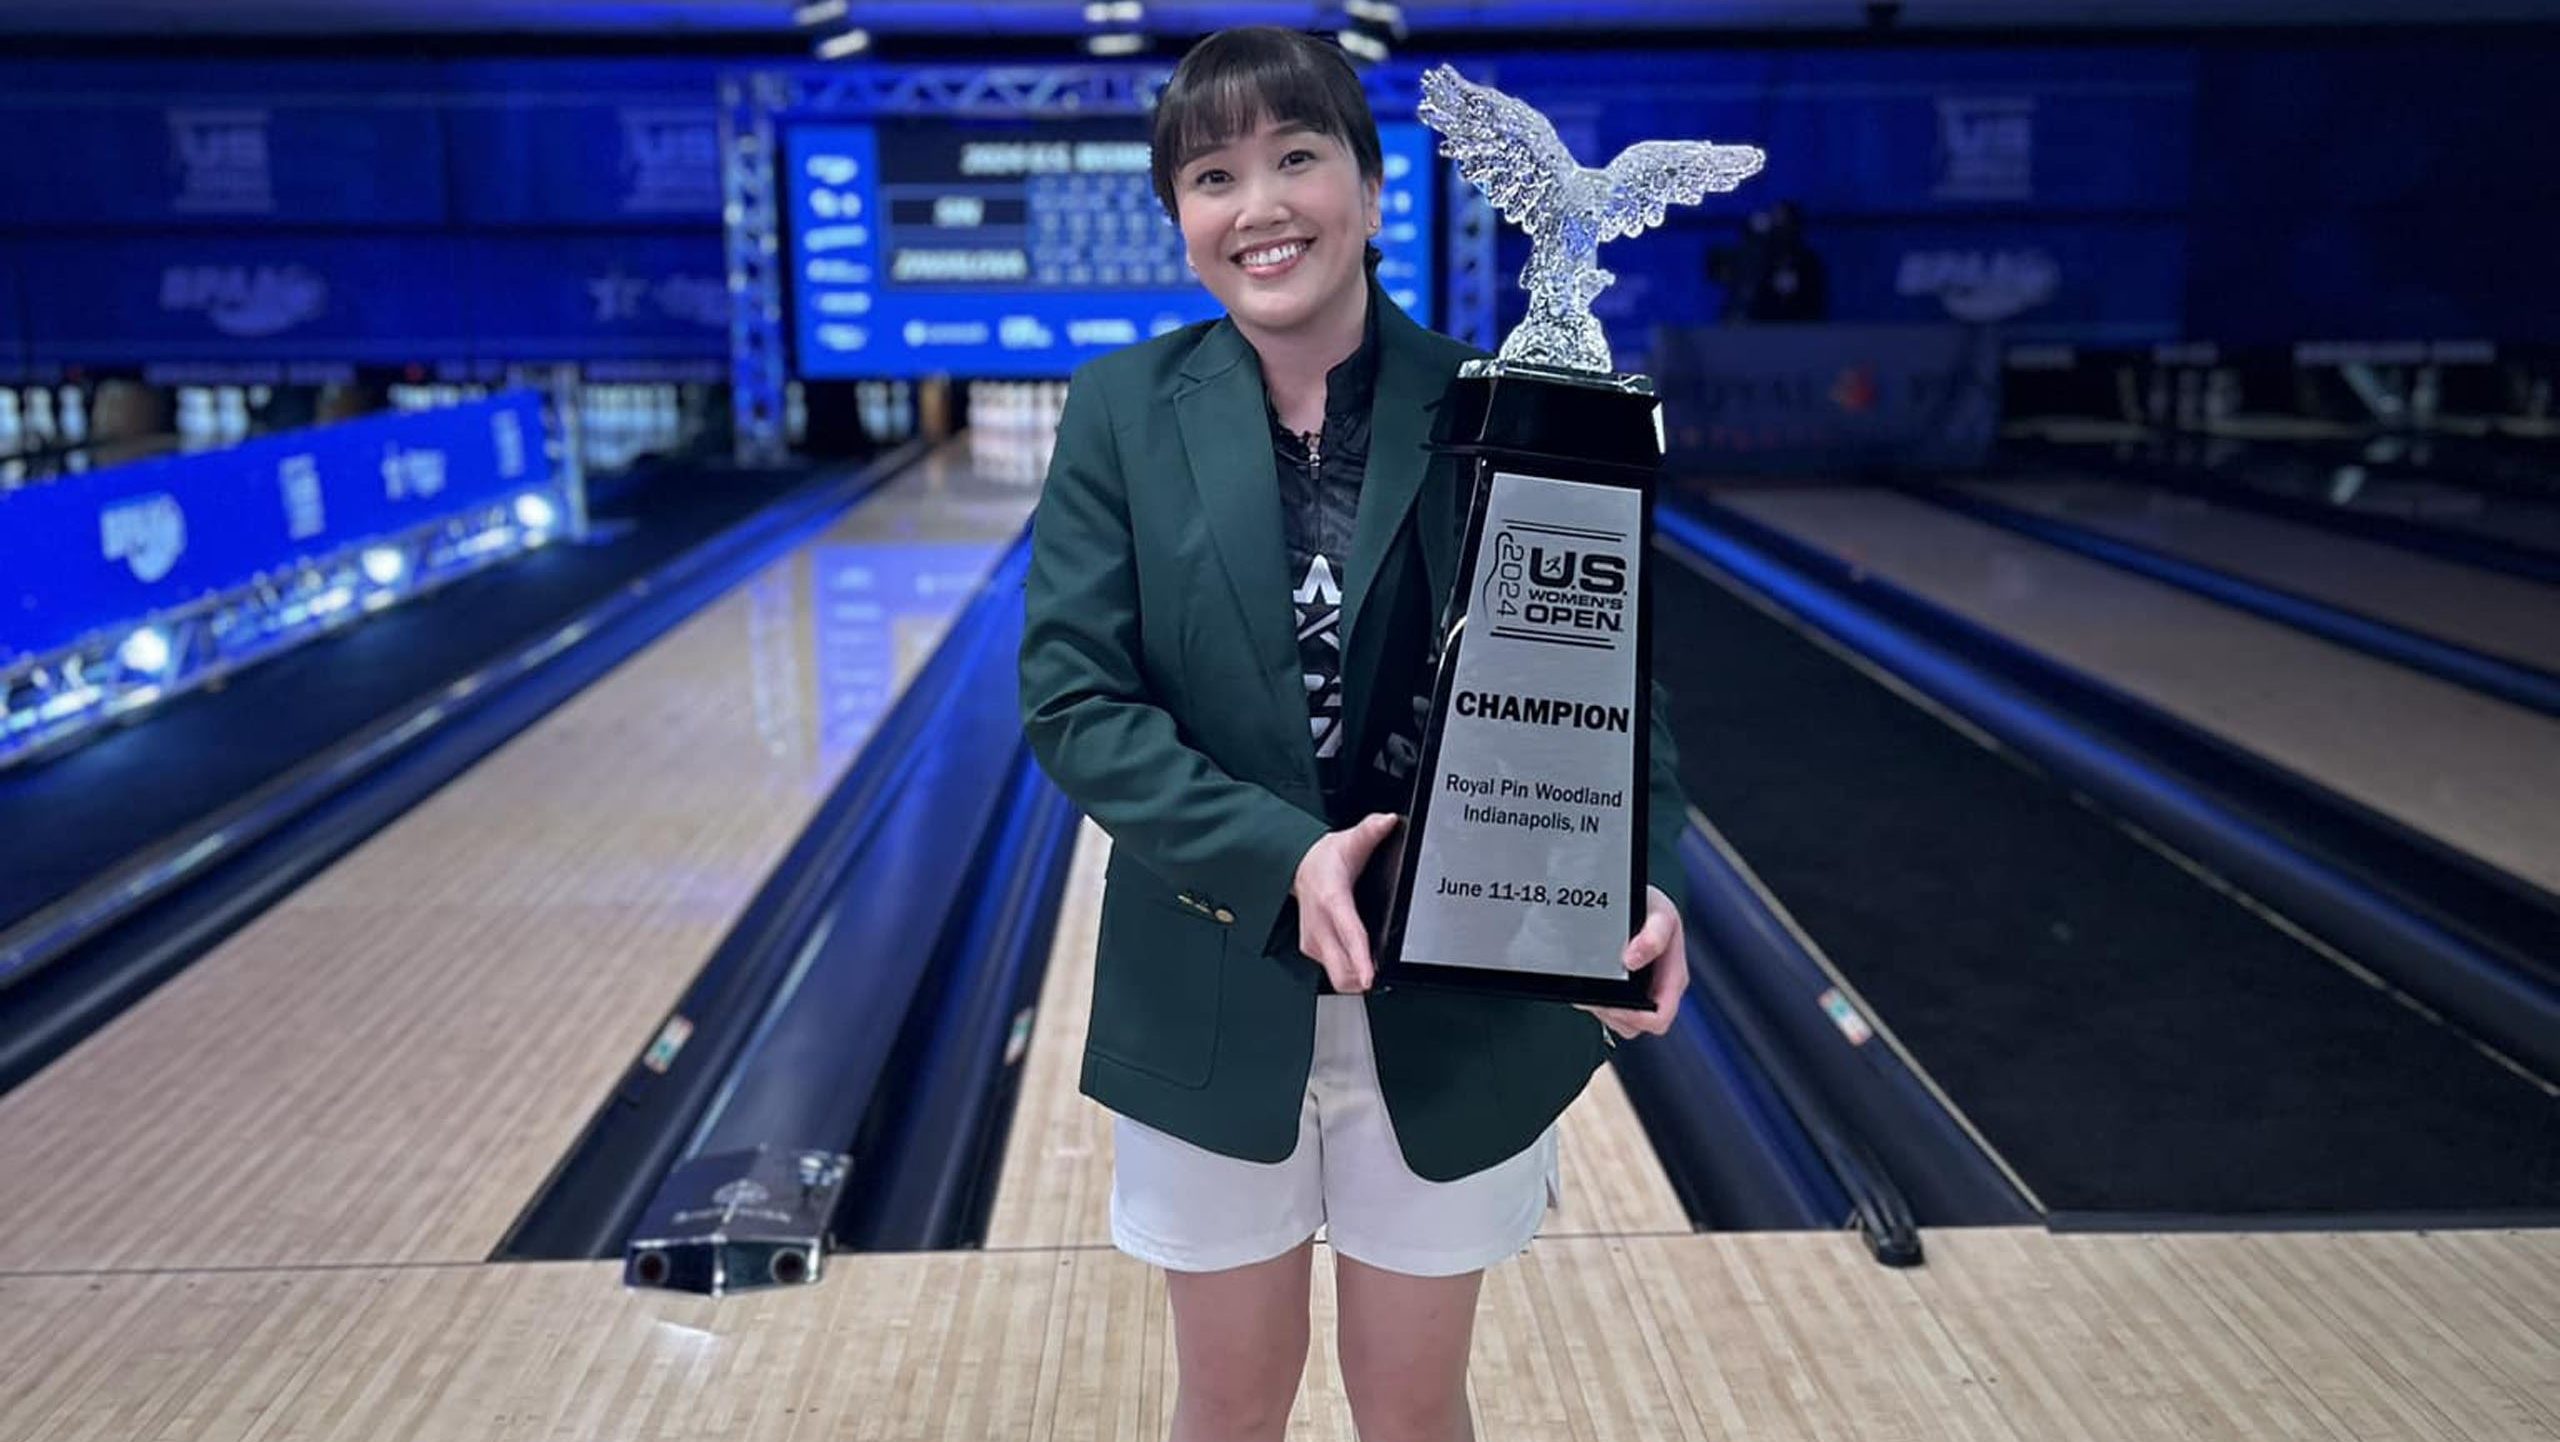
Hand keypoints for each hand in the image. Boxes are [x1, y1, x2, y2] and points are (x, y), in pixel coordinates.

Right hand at [1292, 813, 1399, 993]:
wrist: (1297, 867)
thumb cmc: (1324, 860)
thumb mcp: (1349, 841)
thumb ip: (1370, 831)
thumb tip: (1388, 821)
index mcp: (1332, 900)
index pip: (1349, 934)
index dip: (1360, 959)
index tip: (1370, 977)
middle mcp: (1320, 926)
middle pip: (1341, 970)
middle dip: (1362, 979)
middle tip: (1382, 975)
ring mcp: (1314, 941)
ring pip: (1338, 976)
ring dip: (1357, 977)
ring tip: (1374, 968)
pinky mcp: (1312, 950)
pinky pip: (1334, 971)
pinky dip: (1350, 971)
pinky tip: (1360, 961)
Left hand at [1580, 885, 1686, 1040]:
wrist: (1633, 899)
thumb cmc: (1651, 907)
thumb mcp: (1660, 914)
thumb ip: (1654, 936)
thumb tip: (1634, 959)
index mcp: (1674, 978)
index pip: (1660, 1017)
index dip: (1637, 1016)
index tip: (1617, 1001)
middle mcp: (1660, 990)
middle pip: (1638, 1025)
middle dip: (1615, 1014)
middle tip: (1598, 997)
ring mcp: (1642, 993)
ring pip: (1621, 1022)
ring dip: (1603, 1010)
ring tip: (1592, 990)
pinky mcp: (1624, 992)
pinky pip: (1609, 1012)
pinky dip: (1596, 1002)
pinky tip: (1590, 985)